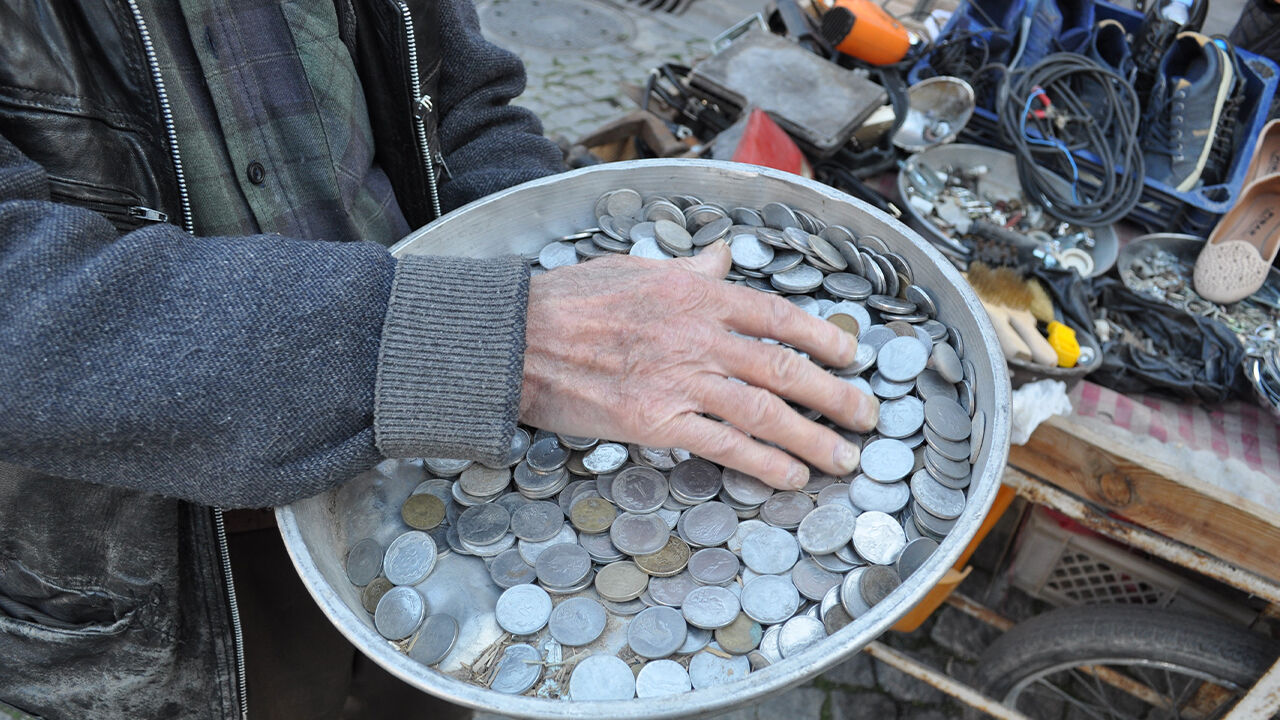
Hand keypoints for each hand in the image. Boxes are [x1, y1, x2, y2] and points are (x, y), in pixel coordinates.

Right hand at [520, 240, 879, 489]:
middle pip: (785, 369)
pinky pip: (725, 444)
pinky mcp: (657, 419)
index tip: (852, 355)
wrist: (518, 337)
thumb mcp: (636, 267)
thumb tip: (723, 257)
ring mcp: (681, 379)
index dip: (823, 337)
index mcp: (697, 293)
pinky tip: (790, 475)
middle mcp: (699, 335)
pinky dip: (764, 462)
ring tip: (843, 458)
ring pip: (765, 412)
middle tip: (867, 416)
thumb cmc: (570, 300)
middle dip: (835, 396)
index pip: (777, 316)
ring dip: (813, 438)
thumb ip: (690, 269)